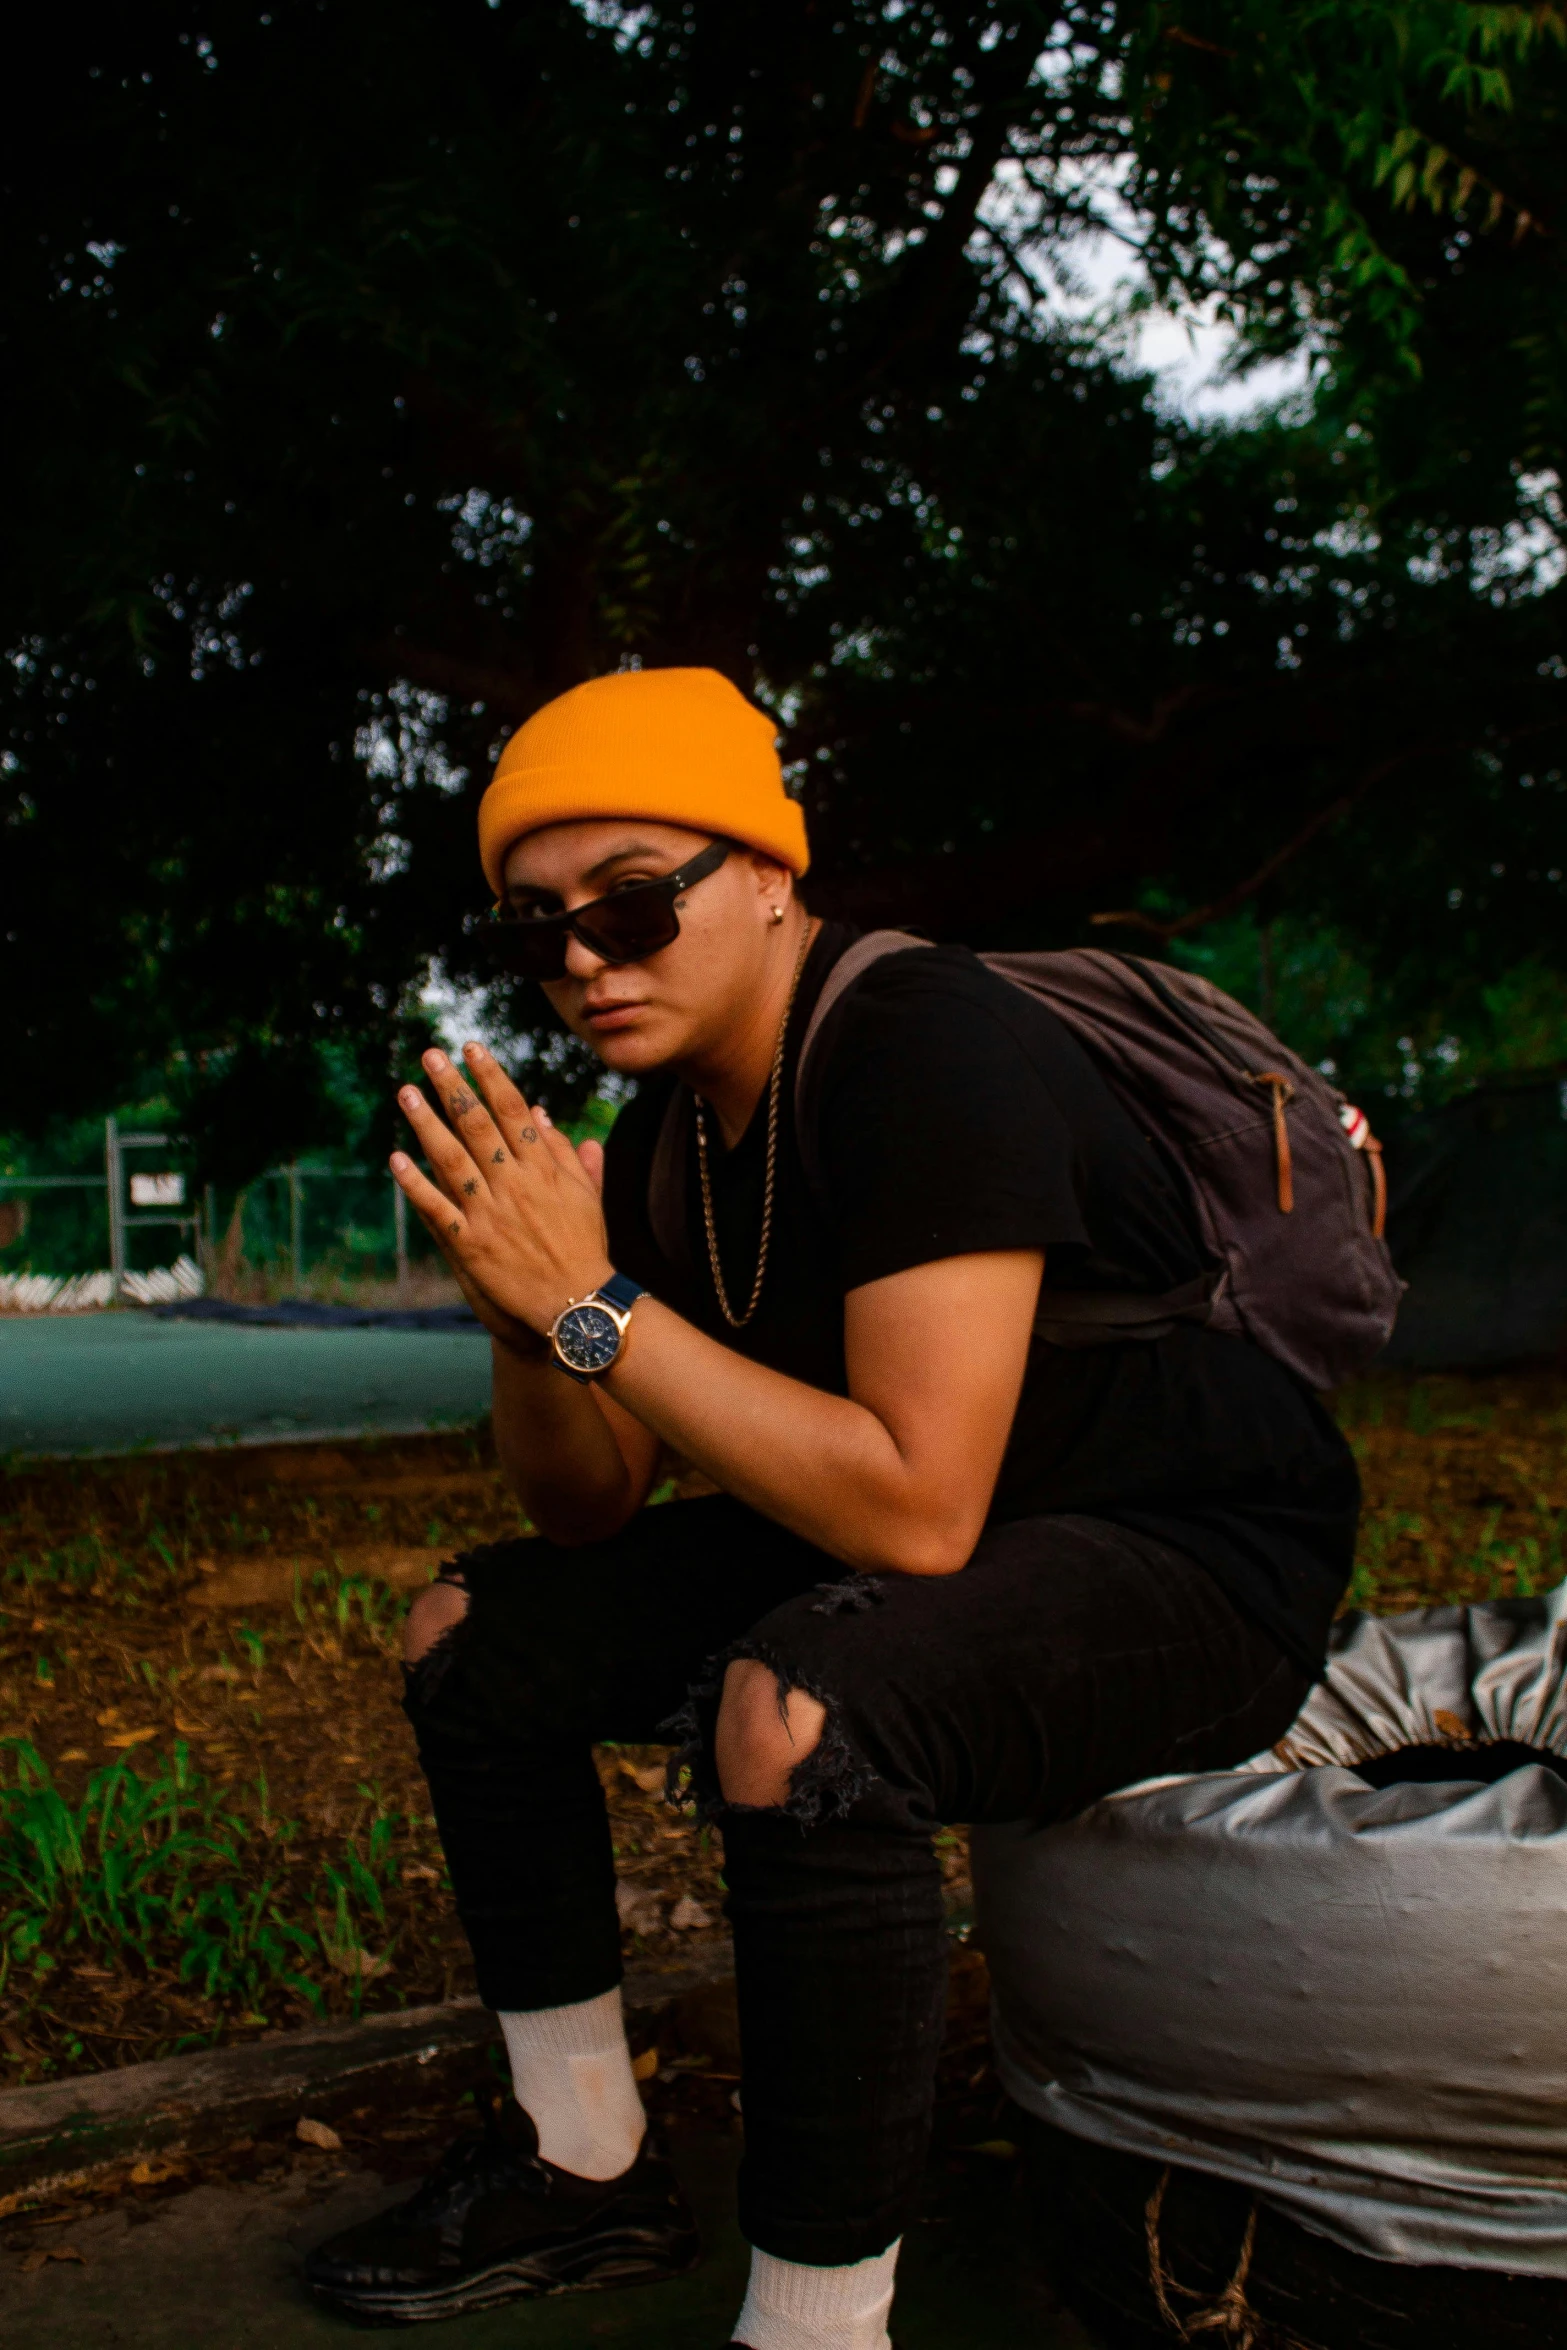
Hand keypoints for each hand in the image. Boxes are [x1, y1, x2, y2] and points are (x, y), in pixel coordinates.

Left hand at [390, 1045, 613, 1339]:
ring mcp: (490, 1213)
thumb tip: (541, 1112)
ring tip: (406, 1093)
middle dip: (452, 1086)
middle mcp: (515, 1183)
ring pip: (451, 1158)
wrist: (577, 1303)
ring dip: (426, 1123)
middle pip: (477, 1124)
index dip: (490, 1076)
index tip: (471, 1048)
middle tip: (430, 1055)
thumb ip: (564, 1152)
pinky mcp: (471, 1245)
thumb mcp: (585, 1194)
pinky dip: (415, 1184)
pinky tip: (396, 1159)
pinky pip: (437, 1208)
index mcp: (543, 1168)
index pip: (512, 1110)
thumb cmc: (585, 1248)